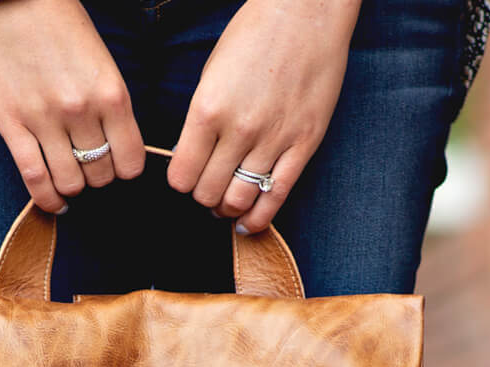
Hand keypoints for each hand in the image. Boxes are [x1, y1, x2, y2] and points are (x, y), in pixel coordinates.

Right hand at [0, 0, 145, 212]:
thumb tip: (119, 152)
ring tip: (70, 176)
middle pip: (100, 176)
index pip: (131, 162)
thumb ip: (112, 107)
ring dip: (73, 187)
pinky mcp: (12, 125)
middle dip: (98, 177)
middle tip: (89, 167)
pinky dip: (47, 200)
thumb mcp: (102, 64)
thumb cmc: (62, 28)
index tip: (117, 165)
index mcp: (112, 94)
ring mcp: (44, 120)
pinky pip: (35, 179)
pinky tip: (55, 204)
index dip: (125, 170)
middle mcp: (81, 111)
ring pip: (70, 183)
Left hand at [166, 0, 361, 231]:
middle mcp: (239, 129)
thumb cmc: (255, 35)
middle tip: (208, 188)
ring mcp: (273, 139)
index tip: (187, 176)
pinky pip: (276, 197)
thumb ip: (200, 120)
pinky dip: (258, 218)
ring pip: (239, 200)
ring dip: (228, 209)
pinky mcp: (303, 144)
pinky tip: (249, 222)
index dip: (181, 182)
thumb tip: (190, 160)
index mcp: (207, 109)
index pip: (181, 175)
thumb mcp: (212, 72)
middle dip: (204, 197)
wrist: (308, 10)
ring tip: (227, 203)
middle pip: (208, 193)